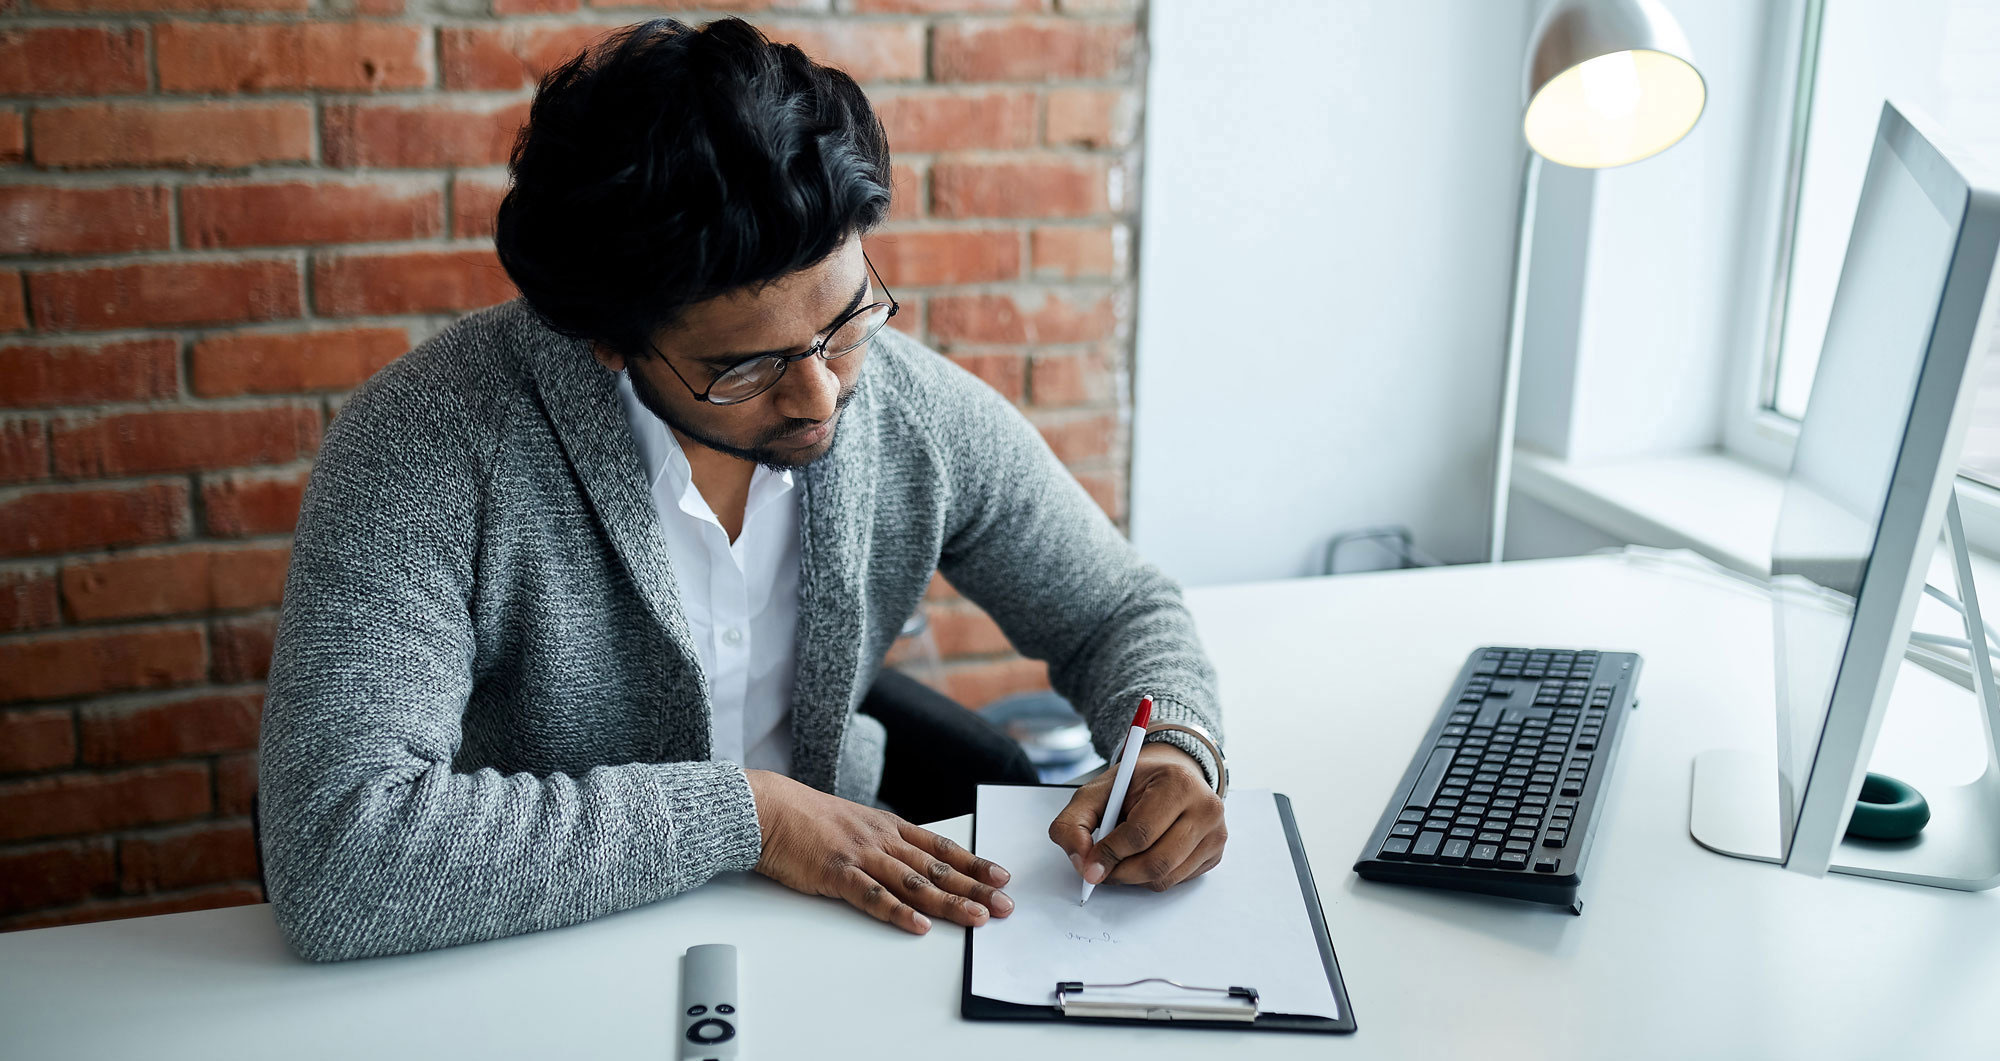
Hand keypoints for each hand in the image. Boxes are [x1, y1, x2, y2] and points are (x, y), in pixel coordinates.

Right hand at [744, 770, 1012, 934]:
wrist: (767, 810)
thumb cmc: (805, 818)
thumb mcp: (853, 823)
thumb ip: (880, 842)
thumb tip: (907, 860)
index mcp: (887, 828)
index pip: (941, 847)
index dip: (974, 862)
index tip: (1002, 875)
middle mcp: (881, 840)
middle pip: (938, 868)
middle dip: (976, 887)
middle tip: (1006, 904)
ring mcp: (861, 856)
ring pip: (915, 883)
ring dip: (949, 902)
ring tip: (978, 916)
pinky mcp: (837, 874)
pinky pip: (873, 897)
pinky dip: (898, 913)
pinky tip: (919, 926)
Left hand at [1049, 743, 1226, 891]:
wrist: (1169, 777)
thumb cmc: (1135, 785)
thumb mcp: (1096, 792)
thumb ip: (1074, 824)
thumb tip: (1082, 863)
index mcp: (1178, 782)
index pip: (1141, 833)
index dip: (1110, 854)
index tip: (1090, 866)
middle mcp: (1205, 807)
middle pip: (1156, 862)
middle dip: (1120, 873)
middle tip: (1101, 871)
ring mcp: (1215, 832)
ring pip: (1166, 877)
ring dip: (1134, 878)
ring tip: (1121, 860)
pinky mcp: (1215, 853)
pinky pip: (1177, 881)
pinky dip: (1152, 877)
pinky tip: (1144, 856)